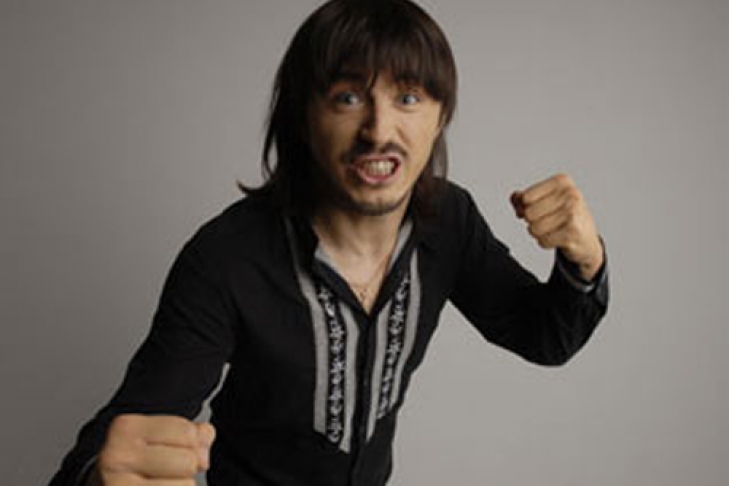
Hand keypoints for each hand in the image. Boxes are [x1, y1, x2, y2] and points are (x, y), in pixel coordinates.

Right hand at [89, 414, 214, 485]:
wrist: (103, 485)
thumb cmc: (139, 461)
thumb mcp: (162, 437)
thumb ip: (193, 433)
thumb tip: (203, 452)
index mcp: (127, 427)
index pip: (188, 433)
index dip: (191, 443)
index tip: (170, 449)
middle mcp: (116, 456)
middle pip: (188, 462)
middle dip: (186, 469)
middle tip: (163, 472)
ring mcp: (117, 485)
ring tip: (156, 484)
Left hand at [510, 173, 603, 280]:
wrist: (587, 238)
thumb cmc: (564, 216)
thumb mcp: (545, 200)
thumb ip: (523, 197)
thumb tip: (514, 198)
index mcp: (561, 181)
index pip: (525, 197)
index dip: (523, 207)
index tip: (534, 209)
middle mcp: (570, 194)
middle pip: (529, 214)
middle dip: (532, 222)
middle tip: (545, 221)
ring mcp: (573, 213)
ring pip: (534, 228)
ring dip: (538, 233)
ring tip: (551, 229)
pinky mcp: (573, 232)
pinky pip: (542, 241)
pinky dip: (545, 242)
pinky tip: (557, 238)